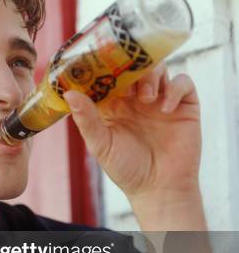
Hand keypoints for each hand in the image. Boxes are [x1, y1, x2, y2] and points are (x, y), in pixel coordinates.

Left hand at [63, 63, 201, 201]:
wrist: (159, 188)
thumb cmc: (126, 168)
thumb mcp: (101, 144)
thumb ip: (86, 119)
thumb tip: (69, 94)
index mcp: (114, 104)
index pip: (108, 75)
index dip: (102, 66)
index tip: (96, 63)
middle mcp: (136, 98)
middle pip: (134, 66)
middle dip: (129, 67)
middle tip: (124, 80)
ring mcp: (160, 100)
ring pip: (158, 68)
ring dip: (150, 76)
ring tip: (144, 99)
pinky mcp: (184, 106)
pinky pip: (183, 83)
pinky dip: (174, 89)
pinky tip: (165, 109)